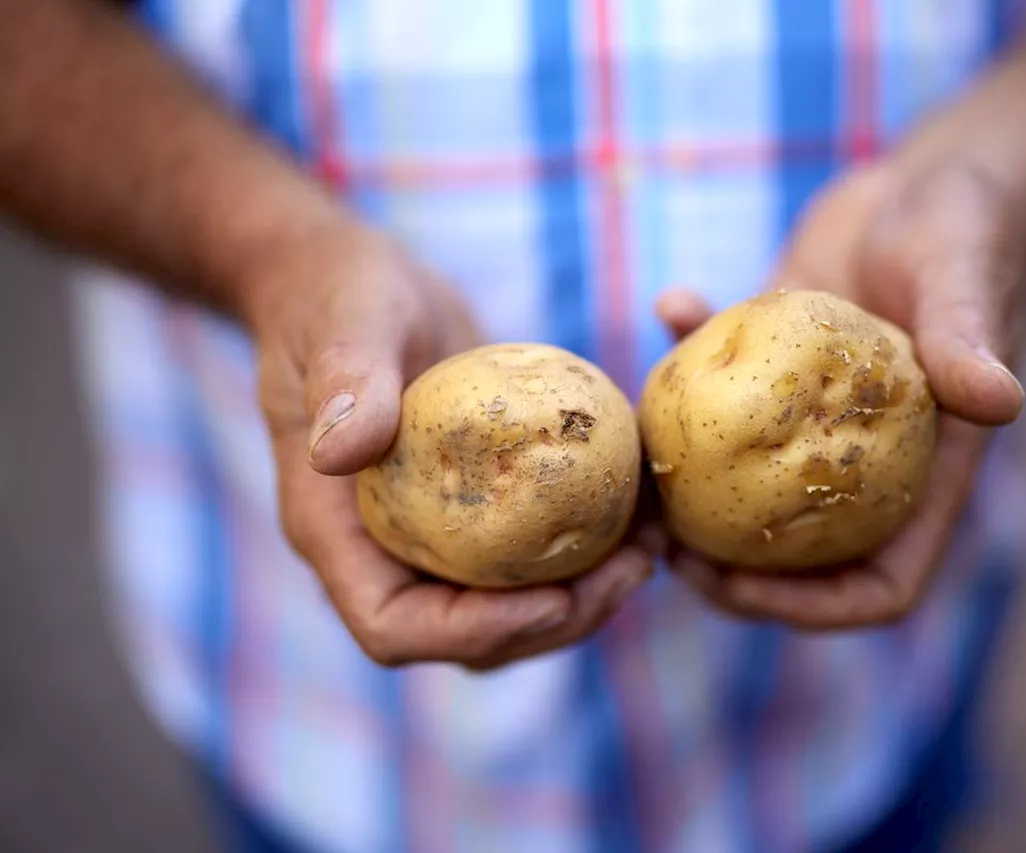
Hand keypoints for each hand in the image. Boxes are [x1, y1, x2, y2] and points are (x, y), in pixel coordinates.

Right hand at [246, 223, 652, 669]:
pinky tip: (647, 509)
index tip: (553, 598)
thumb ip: (344, 381)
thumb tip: (339, 455)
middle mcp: (385, 550)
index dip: (472, 634)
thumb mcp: (344, 323)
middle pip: (468, 635)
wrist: (351, 283)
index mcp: (334, 533)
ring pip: (510, 605)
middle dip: (557, 621)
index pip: (394, 627)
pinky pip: (531, 551)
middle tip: (634, 569)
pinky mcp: (474, 510)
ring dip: (588, 592)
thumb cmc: (336, 296)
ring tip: (654, 546)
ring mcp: (430, 535)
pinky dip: (590, 544)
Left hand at [658, 157, 1025, 629]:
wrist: (939, 178)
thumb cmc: (971, 226)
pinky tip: (671, 302)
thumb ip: (972, 339)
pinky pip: (722, 388)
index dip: (813, 608)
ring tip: (630, 460)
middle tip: (658, 546)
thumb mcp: (968, 278)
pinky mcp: (776, 369)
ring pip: (743, 487)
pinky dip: (689, 358)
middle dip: (725, 568)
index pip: (881, 584)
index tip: (737, 585)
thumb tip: (1002, 402)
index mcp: (923, 473)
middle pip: (795, 558)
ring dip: (685, 485)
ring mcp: (812, 421)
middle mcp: (863, 462)